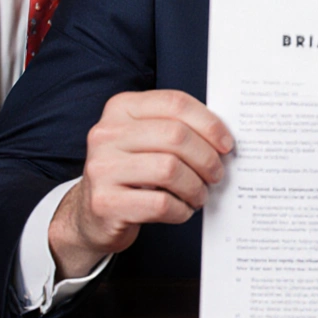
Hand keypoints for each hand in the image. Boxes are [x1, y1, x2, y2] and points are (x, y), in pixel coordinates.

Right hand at [48, 90, 232, 278]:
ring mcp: (101, 167)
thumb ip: (178, 128)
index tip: (226, 144)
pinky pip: (160, 203)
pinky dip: (181, 209)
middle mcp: (107, 134)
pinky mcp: (104, 202)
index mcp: (121, 108)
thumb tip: (223, 137)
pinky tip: (182, 209)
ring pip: (170, 170)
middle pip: (176, 136)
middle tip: (216, 174)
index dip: (209, 123)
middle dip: (207, 158)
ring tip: (199, 194)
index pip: (175, 103)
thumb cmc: (133, 171)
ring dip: (196, 186)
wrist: (91, 214)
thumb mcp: (147, 140)